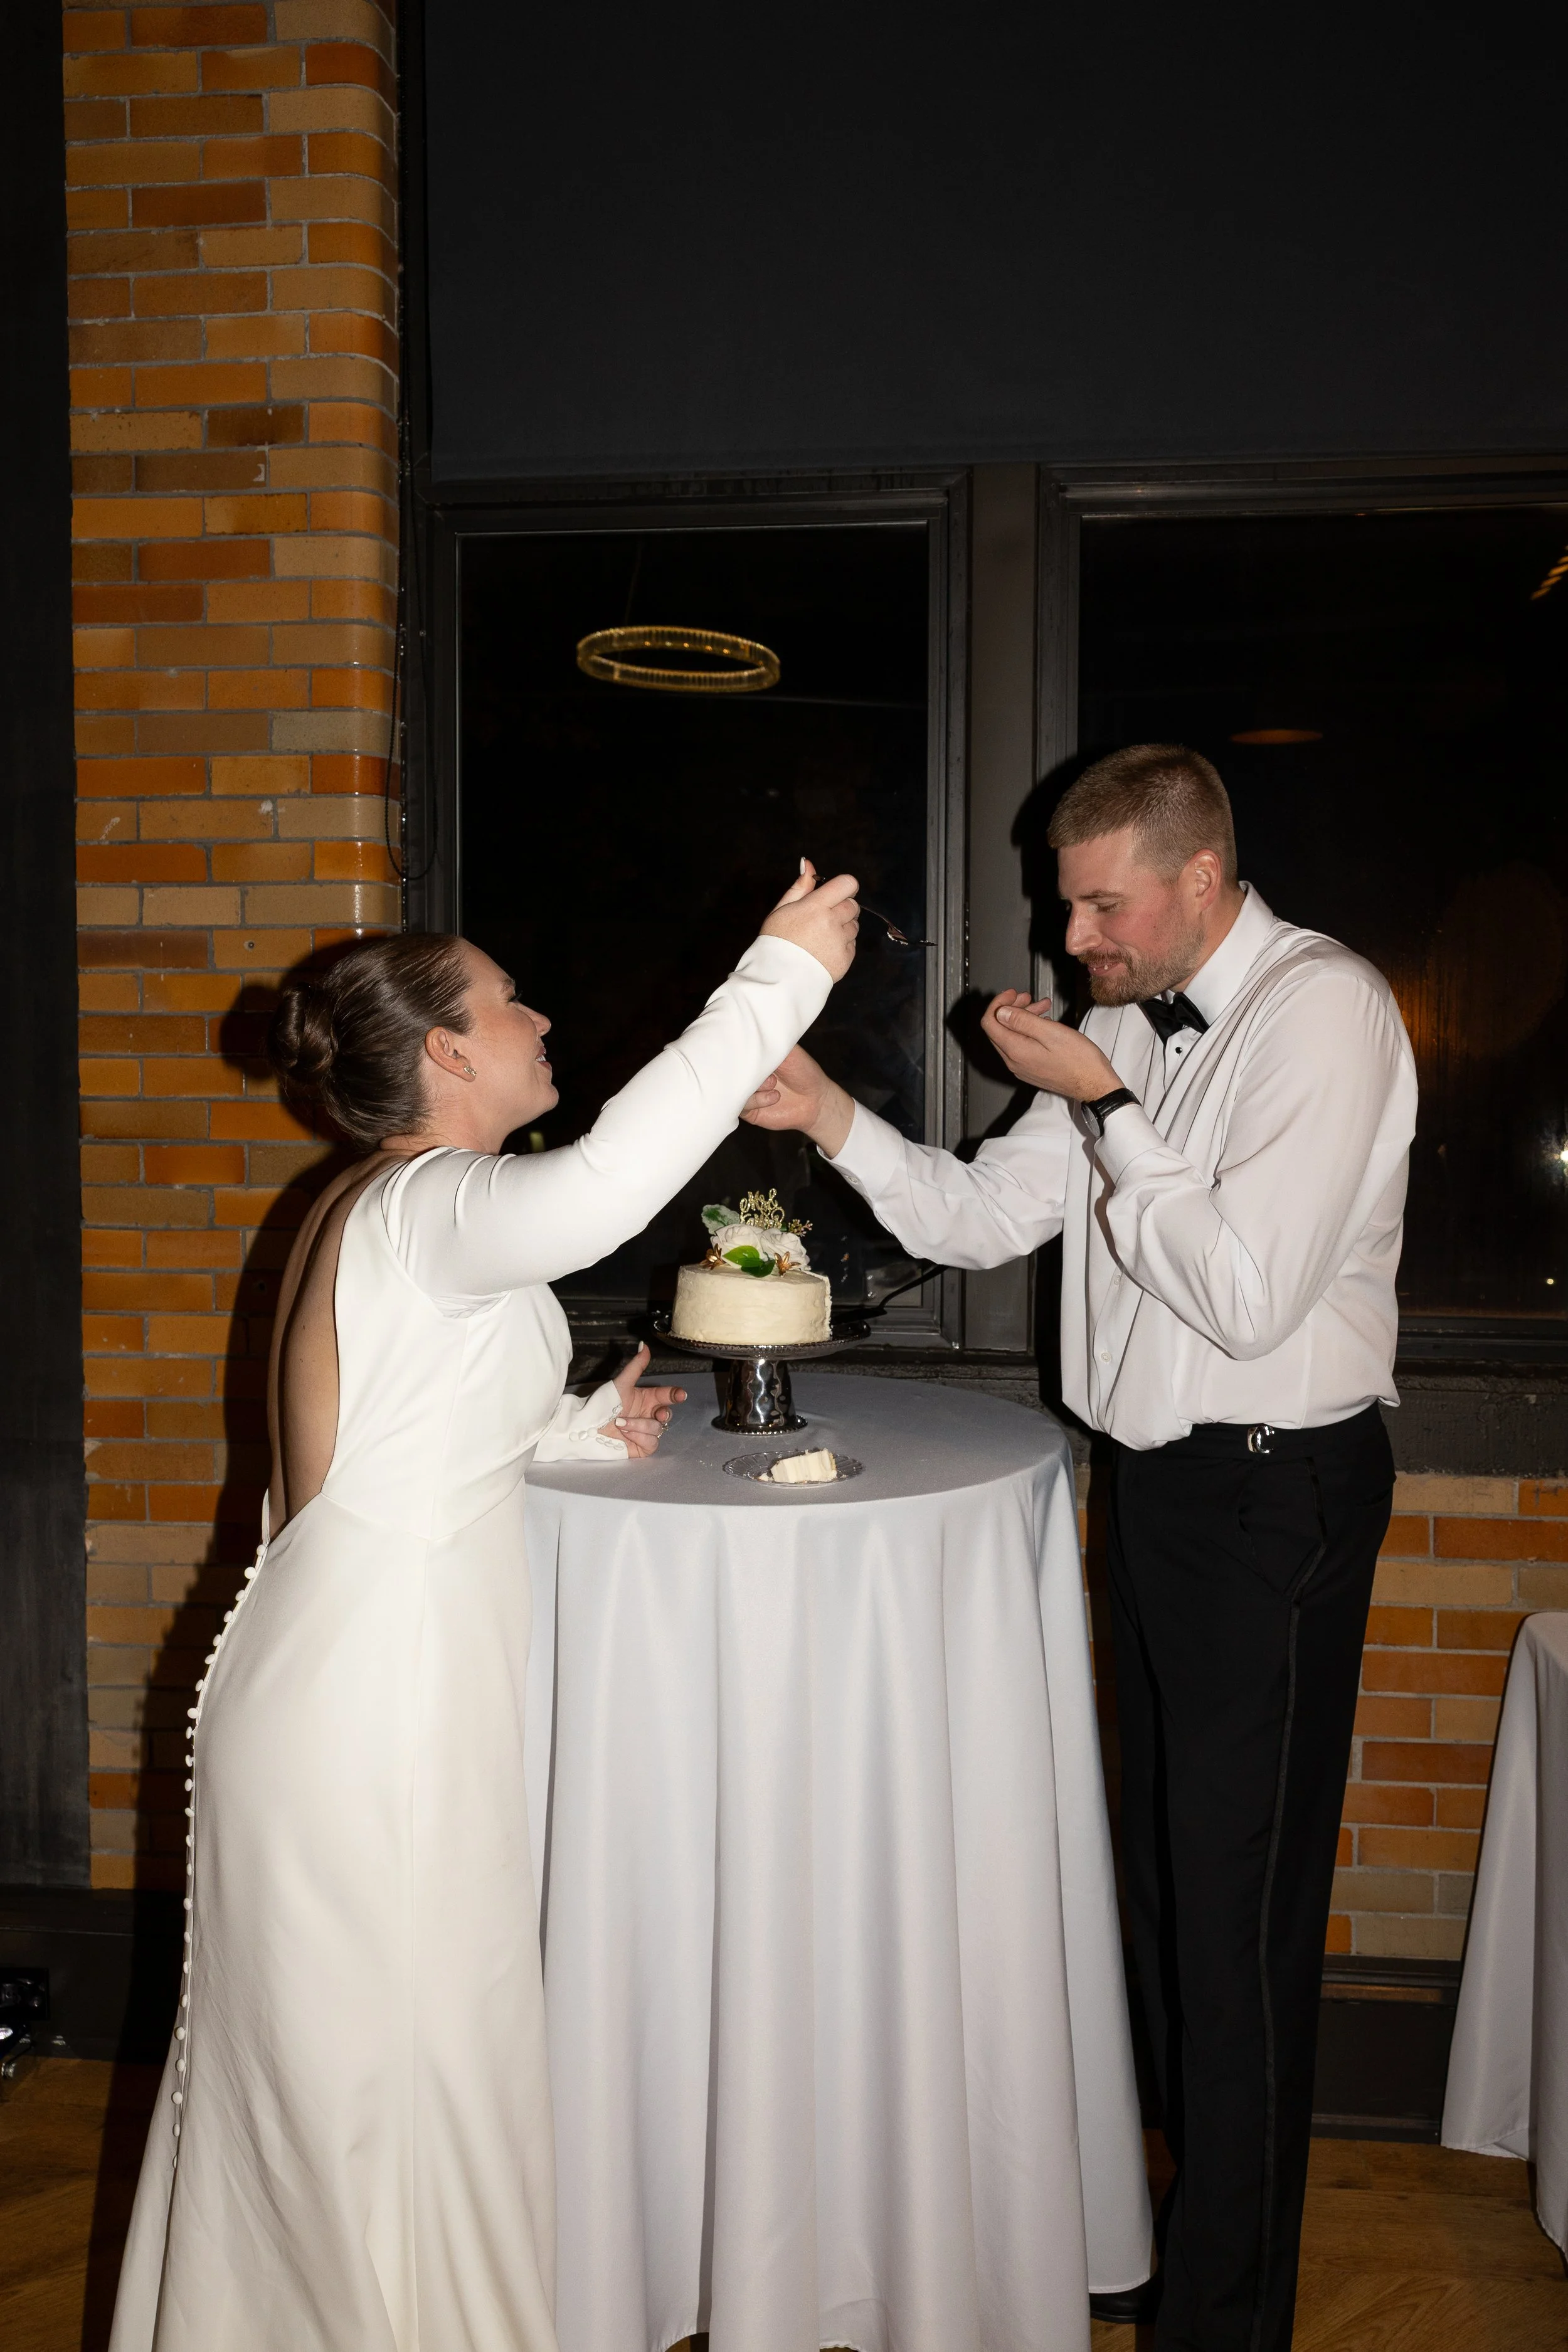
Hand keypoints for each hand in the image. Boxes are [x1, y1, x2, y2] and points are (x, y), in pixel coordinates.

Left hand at [600, 1343, 686, 1458]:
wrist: (588, 1428)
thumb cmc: (602, 1404)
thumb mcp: (621, 1384)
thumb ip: (636, 1366)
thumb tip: (644, 1344)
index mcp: (646, 1399)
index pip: (667, 1395)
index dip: (676, 1394)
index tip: (680, 1395)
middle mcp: (648, 1415)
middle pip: (667, 1414)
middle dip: (664, 1414)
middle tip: (659, 1414)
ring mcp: (646, 1432)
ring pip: (658, 1429)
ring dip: (640, 1425)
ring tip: (621, 1423)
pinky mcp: (642, 1447)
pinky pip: (651, 1443)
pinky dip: (639, 1437)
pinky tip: (625, 1434)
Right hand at [741, 1043, 855, 1157]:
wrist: (816, 1101)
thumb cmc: (804, 1072)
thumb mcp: (788, 1051)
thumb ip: (769, 1043)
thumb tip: (751, 1032)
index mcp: (753, 1058)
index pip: (733, 1052)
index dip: (736, 1052)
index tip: (745, 1052)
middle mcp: (747, 1075)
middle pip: (728, 1071)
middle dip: (745, 1070)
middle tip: (765, 1071)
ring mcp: (746, 1092)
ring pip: (733, 1088)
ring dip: (753, 1086)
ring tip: (773, 1084)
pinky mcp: (748, 1110)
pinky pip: (740, 1106)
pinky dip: (756, 1100)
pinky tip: (774, 1097)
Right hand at [759, 860, 859, 981]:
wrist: (778, 978)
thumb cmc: (777, 941)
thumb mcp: (783, 909)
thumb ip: (800, 886)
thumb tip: (809, 863)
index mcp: (816, 906)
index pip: (848, 884)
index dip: (844, 887)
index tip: (835, 894)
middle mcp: (831, 923)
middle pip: (853, 905)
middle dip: (842, 908)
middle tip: (823, 919)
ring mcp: (840, 942)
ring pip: (854, 926)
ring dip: (843, 928)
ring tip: (821, 937)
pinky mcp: (845, 960)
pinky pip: (852, 945)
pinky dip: (842, 946)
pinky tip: (824, 950)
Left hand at [980, 990, 1120, 1101]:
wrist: (1095, 1085)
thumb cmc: (1079, 1060)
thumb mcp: (1051, 1033)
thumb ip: (1023, 1022)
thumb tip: (1001, 1012)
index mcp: (1015, 1051)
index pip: (990, 1023)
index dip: (998, 1003)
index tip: (1013, 993)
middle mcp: (1013, 1062)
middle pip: (1000, 1029)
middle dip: (1012, 1009)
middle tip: (1029, 997)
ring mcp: (1021, 1068)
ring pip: (1012, 1036)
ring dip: (1023, 1018)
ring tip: (1043, 1007)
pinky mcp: (1031, 1070)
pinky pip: (1021, 1046)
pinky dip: (1029, 1031)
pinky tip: (1045, 1023)